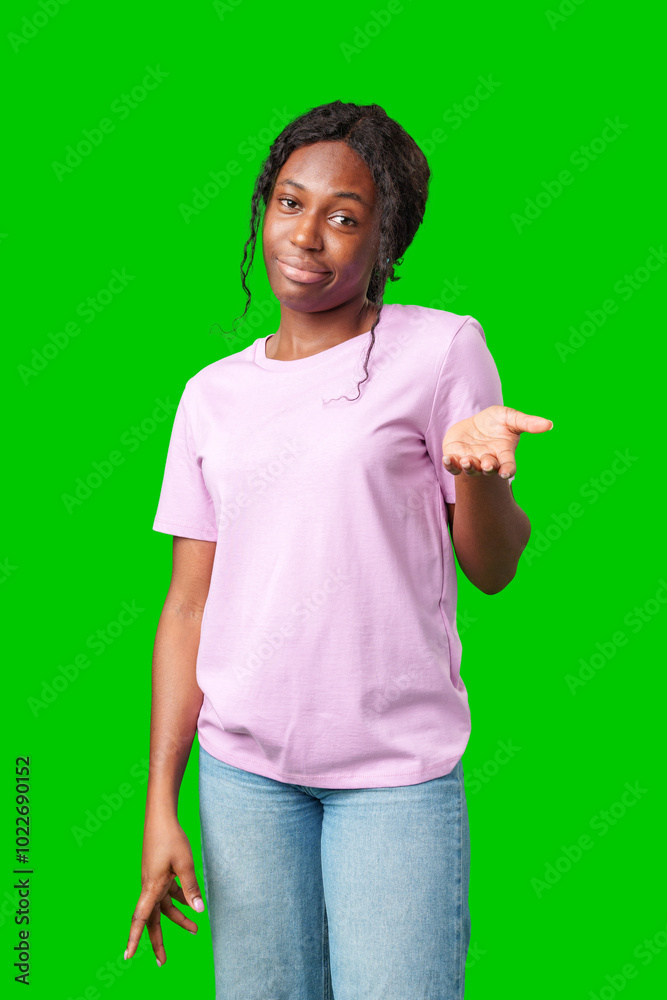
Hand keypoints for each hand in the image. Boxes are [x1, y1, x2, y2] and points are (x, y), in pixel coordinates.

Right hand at [125, 812, 205, 966]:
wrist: (161, 817)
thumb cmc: (171, 838)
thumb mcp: (184, 864)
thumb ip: (191, 887)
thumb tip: (198, 910)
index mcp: (151, 887)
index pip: (140, 919)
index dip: (134, 938)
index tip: (128, 956)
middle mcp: (150, 887)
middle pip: (153, 919)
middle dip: (158, 941)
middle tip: (163, 962)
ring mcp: (154, 880)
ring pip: (164, 906)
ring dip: (178, 918)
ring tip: (196, 930)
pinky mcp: (160, 873)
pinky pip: (168, 893)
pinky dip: (179, 899)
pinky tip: (191, 903)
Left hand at [441, 405, 552, 478]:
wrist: (474, 424)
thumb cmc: (496, 422)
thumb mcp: (511, 418)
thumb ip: (528, 422)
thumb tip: (549, 424)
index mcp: (503, 454)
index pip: (508, 466)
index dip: (508, 470)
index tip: (507, 473)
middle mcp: (488, 461)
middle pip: (489, 469)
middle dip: (487, 467)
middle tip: (486, 464)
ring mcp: (471, 461)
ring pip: (470, 469)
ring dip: (469, 467)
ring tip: (467, 461)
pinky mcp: (455, 458)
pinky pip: (452, 466)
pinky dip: (449, 465)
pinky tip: (446, 459)